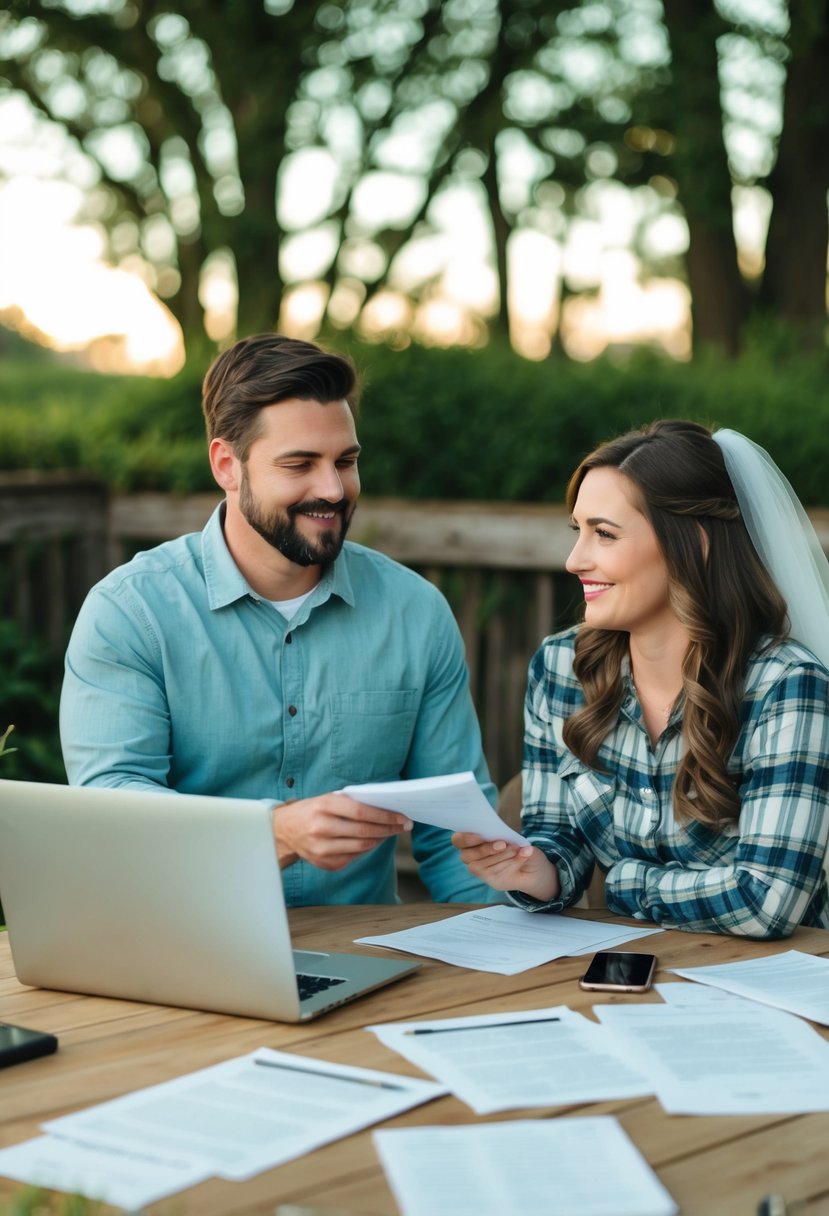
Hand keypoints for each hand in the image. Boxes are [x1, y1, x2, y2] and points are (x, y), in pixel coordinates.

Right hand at [273, 794, 412, 871]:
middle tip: (403, 826)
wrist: (283, 831)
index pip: (362, 812)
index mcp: (324, 806)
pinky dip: (366, 849)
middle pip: (364, 831)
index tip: (402, 817)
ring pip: (361, 847)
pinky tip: (373, 841)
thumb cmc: (312, 811)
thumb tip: (385, 808)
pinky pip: (353, 857)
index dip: (385, 816)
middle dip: (388, 829)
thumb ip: (352, 802)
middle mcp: (321, 828)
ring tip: (391, 832)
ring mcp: (321, 848)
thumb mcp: (328, 799)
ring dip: (380, 839)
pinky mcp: (324, 863)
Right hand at [451, 832, 559, 901]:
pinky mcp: (490, 880)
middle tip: (503, 844)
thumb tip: (517, 843)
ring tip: (517, 850)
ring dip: (500, 856)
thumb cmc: (519, 846)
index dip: (465, 838)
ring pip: (481, 866)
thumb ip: (512, 839)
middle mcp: (471, 856)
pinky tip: (519, 858)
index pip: (458, 840)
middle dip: (485, 849)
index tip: (480, 835)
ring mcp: (479, 870)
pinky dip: (509, 864)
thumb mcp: (517, 838)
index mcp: (471, 839)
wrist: (532, 867)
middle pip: (467, 856)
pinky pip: (493, 873)